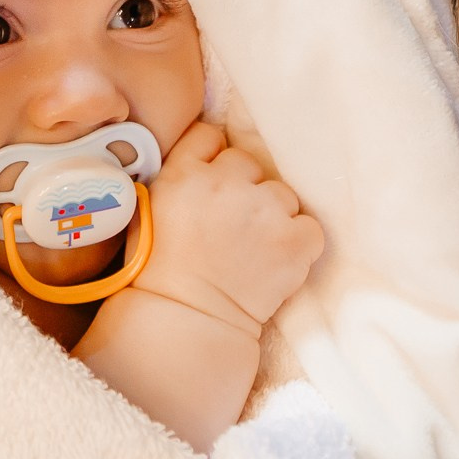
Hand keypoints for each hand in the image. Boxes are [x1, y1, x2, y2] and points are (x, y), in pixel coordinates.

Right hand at [134, 122, 323, 335]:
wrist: (187, 321)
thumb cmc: (160, 272)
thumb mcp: (149, 211)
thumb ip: (176, 177)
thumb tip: (204, 160)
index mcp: (183, 174)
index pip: (208, 137)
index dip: (213, 161)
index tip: (213, 186)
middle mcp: (224, 183)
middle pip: (248, 163)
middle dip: (244, 190)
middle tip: (233, 228)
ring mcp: (263, 210)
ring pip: (281, 194)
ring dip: (273, 216)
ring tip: (254, 250)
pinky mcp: (294, 239)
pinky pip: (310, 227)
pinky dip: (299, 244)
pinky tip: (275, 263)